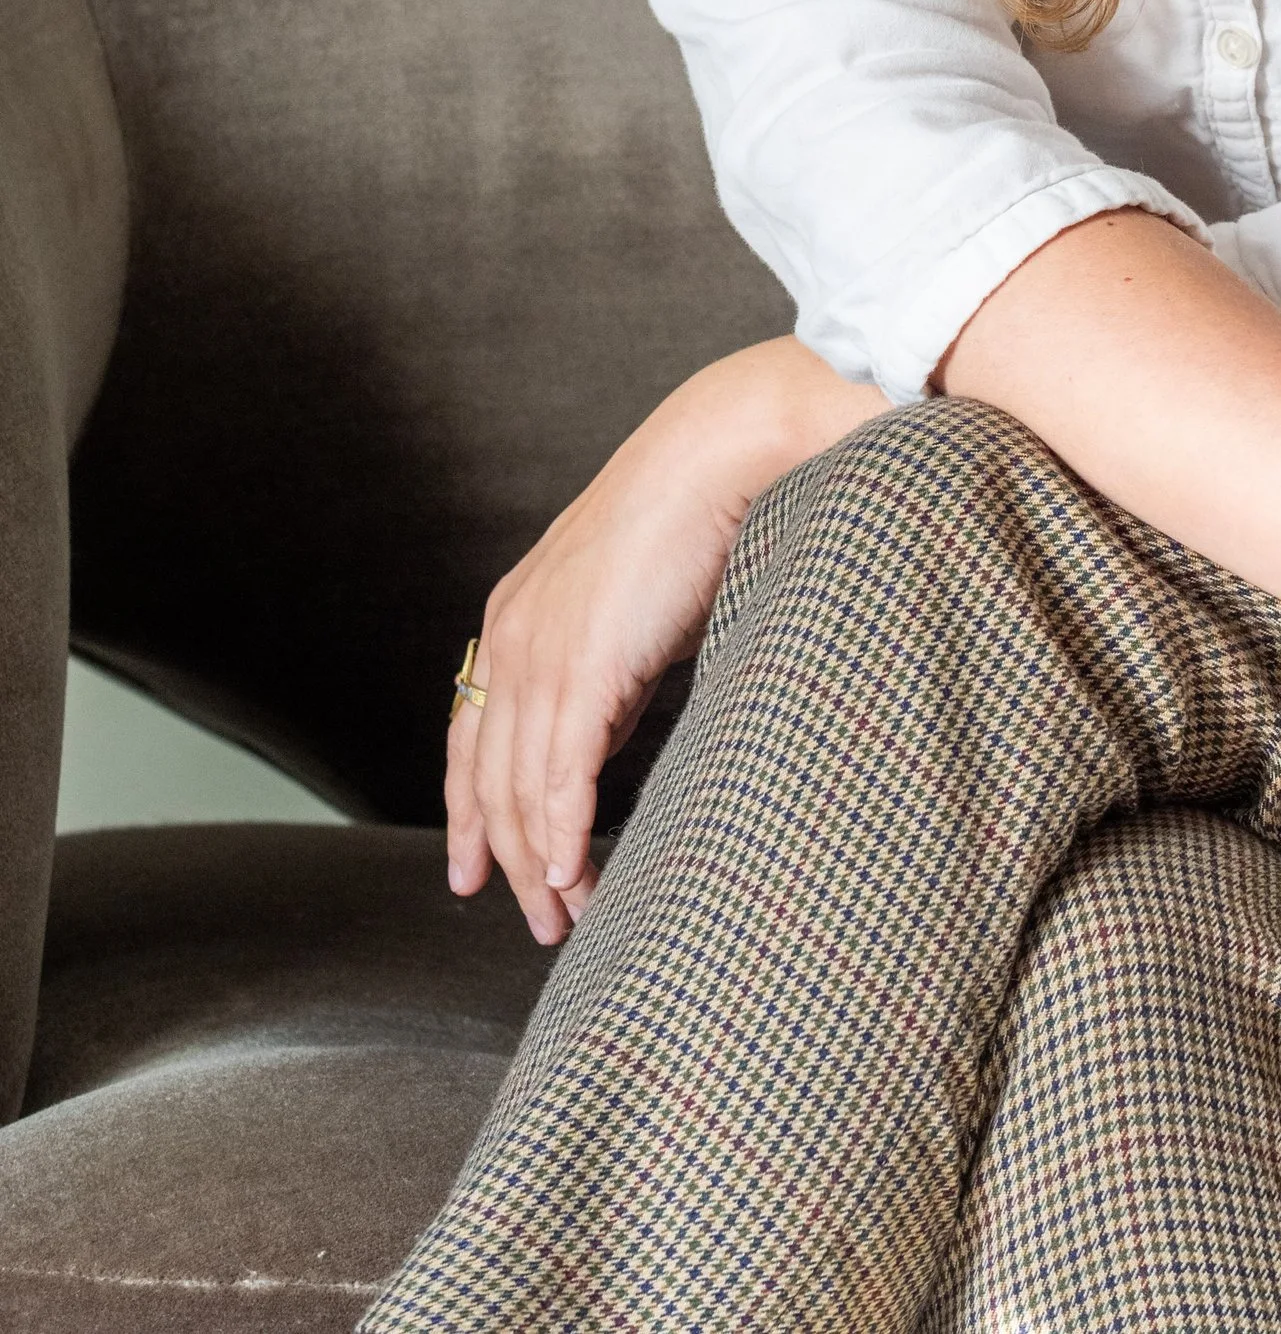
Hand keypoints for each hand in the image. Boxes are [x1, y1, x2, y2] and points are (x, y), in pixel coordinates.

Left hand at [448, 337, 885, 943]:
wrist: (717, 455)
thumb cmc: (692, 517)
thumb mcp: (628, 604)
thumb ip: (605, 666)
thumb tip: (607, 730)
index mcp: (514, 618)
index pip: (469, 738)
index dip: (469, 812)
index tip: (476, 870)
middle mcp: (509, 640)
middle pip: (484, 780)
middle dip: (505, 859)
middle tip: (537, 918)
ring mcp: (538, 655)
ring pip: (516, 791)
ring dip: (539, 866)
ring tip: (565, 916)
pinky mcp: (580, 670)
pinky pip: (557, 779)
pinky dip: (564, 838)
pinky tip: (576, 876)